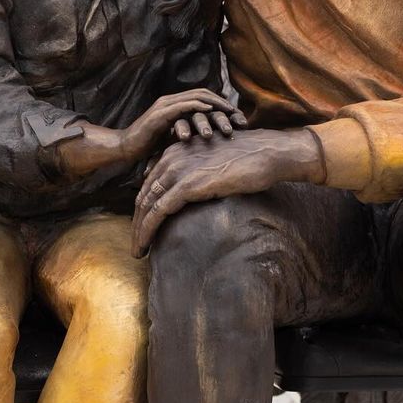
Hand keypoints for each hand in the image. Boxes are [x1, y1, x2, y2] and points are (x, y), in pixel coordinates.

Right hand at [121, 90, 245, 160]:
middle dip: (221, 101)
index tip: (235, 114)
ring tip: (229, 111)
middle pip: (202, 93)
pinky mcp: (160, 114)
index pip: (201, 97)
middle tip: (237, 112)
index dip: (219, 103)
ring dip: (214, 103)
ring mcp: (165, 105)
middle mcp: (170, 100)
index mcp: (174, 104)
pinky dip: (198, 106)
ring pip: (195, 97)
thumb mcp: (173, 137)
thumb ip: (187, 133)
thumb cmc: (149, 145)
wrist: (126, 147)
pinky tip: (210, 111)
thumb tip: (207, 139)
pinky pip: (183, 106)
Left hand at [131, 128, 324, 255]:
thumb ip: (199, 173)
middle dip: (137, 222)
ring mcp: (177, 171)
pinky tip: (144, 246)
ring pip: (146, 206)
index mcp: (175, 151)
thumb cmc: (249, 159)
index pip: (150, 184)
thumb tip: (196, 192)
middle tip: (136, 244)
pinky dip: (146, 231)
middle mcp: (171, 159)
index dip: (143, 208)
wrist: (266, 152)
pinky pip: (157, 212)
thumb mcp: (215, 162)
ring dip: (138, 231)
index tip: (143, 227)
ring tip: (137, 251)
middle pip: (143, 196)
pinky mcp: (186, 186)